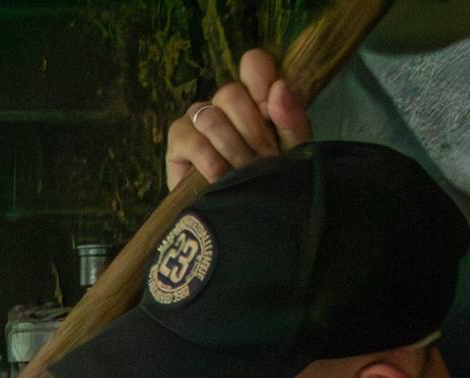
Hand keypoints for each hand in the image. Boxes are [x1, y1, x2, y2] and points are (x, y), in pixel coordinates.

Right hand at [168, 48, 310, 190]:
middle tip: (262, 158)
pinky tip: (219, 178)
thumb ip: (291, 120)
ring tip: (242, 172)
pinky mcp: (178, 142)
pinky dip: (209, 160)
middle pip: (230, 92)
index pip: (253, 64)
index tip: (270, 105)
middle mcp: (225, 103)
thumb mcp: (292, 151)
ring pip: (210, 116)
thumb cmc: (268, 181)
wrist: (243, 221)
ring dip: (231, 148)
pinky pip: (190, 139)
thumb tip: (279, 87)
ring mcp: (198, 119)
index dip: (259, 77)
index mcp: (256, 98)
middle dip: (250, 129)